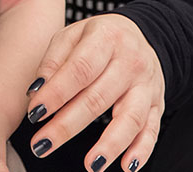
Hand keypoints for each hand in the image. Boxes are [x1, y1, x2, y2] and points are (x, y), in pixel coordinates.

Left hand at [24, 15, 163, 171]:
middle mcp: (130, 61)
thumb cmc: (97, 39)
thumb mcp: (71, 35)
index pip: (80, 69)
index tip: (35, 113)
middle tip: (42, 145)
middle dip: (68, 126)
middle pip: (99, 98)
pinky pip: (152, 129)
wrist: (138, 35)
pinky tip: (127, 167)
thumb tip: (36, 92)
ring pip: (130, 118)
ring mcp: (147, 84)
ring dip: (110, 145)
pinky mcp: (157, 104)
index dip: (57, 93)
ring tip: (90, 165)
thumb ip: (53, 61)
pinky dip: (141, 150)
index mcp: (106, 38)